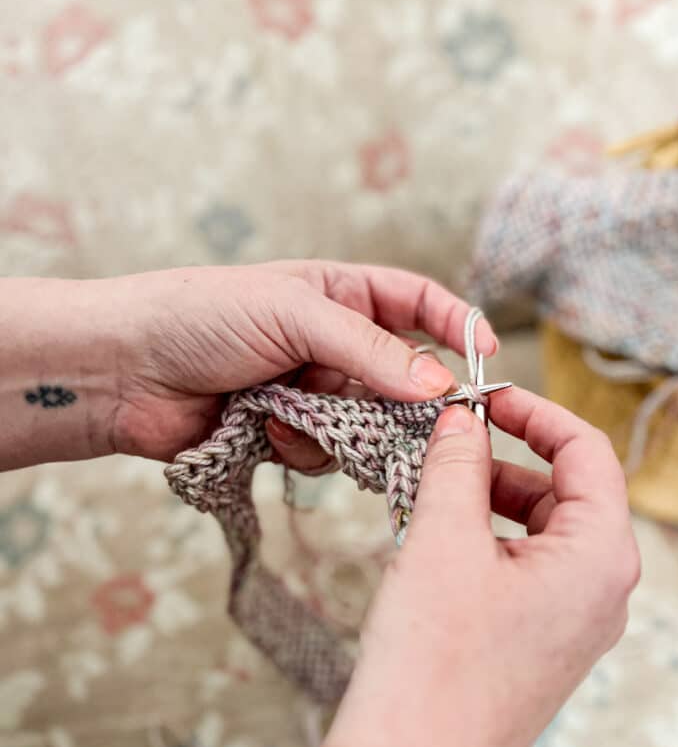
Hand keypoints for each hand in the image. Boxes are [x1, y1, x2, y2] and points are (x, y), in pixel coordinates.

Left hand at [110, 261, 495, 462]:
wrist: (123, 372)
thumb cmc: (199, 316)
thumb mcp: (294, 314)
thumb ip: (371, 351)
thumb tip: (440, 387)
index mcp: (337, 294)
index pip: (416, 301)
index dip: (455, 324)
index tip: (485, 358)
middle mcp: (329, 344)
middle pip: (401, 374)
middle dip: (405, 398)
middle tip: (418, 420)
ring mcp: (308, 392)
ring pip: (367, 422)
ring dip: (343, 425)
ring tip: (296, 411)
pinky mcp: (285, 435)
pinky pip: (326, 452)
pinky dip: (305, 447)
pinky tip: (269, 432)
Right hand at [331, 389, 639, 746]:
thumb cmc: (433, 664)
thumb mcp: (442, 540)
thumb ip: (458, 465)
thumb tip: (462, 420)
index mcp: (602, 557)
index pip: (588, 452)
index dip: (535, 412)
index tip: (484, 396)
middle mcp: (603, 592)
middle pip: (569, 491)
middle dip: (508, 458)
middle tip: (446, 442)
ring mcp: (574, 625)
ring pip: (544, 533)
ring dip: (493, 500)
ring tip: (433, 490)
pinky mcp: (541, 648)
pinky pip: (527, 572)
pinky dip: (488, 542)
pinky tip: (437, 540)